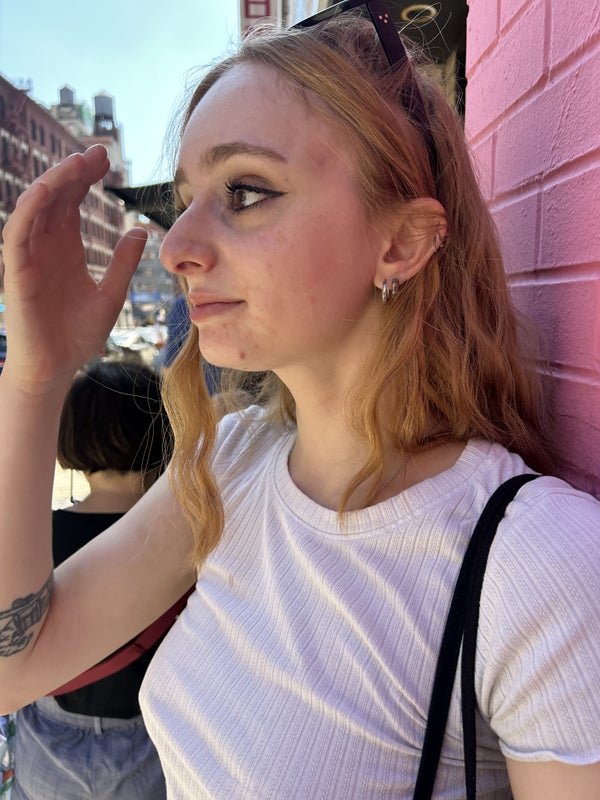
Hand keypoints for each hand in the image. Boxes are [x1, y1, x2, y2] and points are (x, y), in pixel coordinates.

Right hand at [1, 145, 147, 393]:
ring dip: (54, 181)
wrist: (58, 367)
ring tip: (78, 163)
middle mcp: (45, 245)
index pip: (73, 200)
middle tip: (99, 152)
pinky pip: (17, 232)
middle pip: (55, 195)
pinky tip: (48, 189)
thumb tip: (142, 230)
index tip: (109, 160)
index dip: (86, 177)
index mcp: (66, 247)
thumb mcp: (112, 294)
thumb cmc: (79, 335)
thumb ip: (124, 262)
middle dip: (74, 170)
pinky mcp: (17, 271)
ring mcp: (30, 256)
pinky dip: (30, 209)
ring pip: (35, 206)